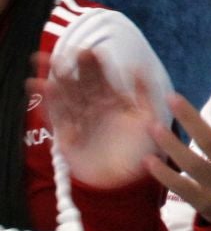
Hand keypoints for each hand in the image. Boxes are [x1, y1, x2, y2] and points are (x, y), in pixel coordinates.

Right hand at [31, 48, 163, 190]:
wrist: (129, 180)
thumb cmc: (142, 148)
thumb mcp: (149, 118)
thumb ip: (144, 93)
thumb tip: (138, 67)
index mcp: (115, 100)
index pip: (102, 78)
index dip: (95, 65)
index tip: (89, 51)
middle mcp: (95, 108)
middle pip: (81, 83)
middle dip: (72, 68)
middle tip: (63, 53)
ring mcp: (80, 121)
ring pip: (65, 97)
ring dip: (55, 81)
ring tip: (43, 63)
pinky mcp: (67, 138)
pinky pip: (57, 118)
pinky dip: (49, 104)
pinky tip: (40, 87)